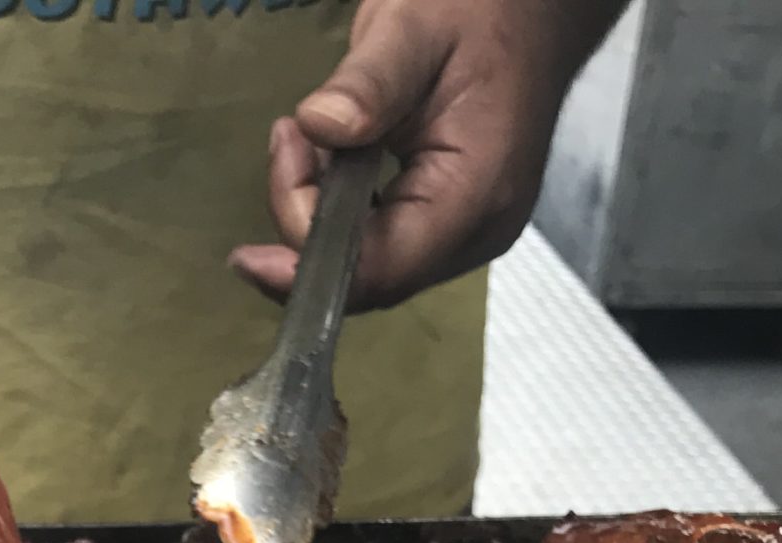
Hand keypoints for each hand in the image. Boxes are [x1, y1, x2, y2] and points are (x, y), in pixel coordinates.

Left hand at [231, 0, 624, 311]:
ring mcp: (467, 233)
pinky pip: (381, 244)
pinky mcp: (452, 223)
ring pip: (370, 266)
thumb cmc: (482, 11)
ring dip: (319, 216)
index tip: (250, 246)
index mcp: (475, 194)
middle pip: (370, 278)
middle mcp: (476, 232)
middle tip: (288, 141)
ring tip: (303, 140)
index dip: (309, 265)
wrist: (532, 11)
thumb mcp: (415, 29)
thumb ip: (369, 82)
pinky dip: (339, 213)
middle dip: (308, 227)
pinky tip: (329, 160)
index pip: (380, 269)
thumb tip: (321, 126)